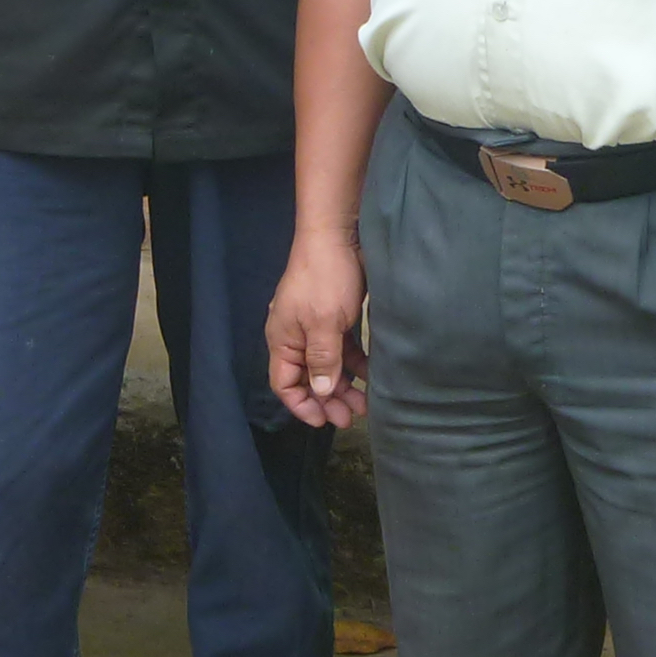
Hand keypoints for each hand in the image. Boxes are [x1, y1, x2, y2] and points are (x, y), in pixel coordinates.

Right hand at [266, 227, 369, 426]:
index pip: (284, 385)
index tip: (324, 421)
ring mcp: (317, 328)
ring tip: (366, 403)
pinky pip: (343, 350)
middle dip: (327, 400)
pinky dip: (356, 365)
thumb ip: (322, 361)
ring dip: (345, 386)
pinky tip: (372, 376)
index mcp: (283, 340)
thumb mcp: (323, 324)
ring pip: (329, 367)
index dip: (301, 406)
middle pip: (308, 380)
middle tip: (351, 417)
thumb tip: (319, 393)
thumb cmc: (324, 279)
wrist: (338, 235)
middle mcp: (297, 338)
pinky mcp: (336, 318)